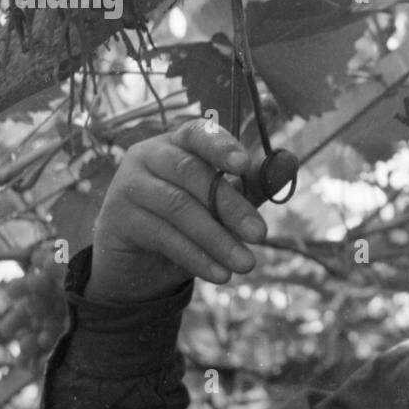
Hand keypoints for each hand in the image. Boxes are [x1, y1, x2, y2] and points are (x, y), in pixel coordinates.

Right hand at [86, 119, 268, 303]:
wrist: (136, 262)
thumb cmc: (186, 222)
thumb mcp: (221, 204)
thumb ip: (252, 184)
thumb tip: (291, 161)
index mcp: (176, 142)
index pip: (197, 133)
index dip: (221, 146)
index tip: (245, 165)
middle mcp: (147, 156)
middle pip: (191, 174)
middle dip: (231, 206)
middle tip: (261, 235)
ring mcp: (128, 185)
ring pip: (179, 208)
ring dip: (217, 239)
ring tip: (247, 264)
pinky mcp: (117, 218)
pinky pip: (163, 236)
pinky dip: (196, 257)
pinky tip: (220, 275)